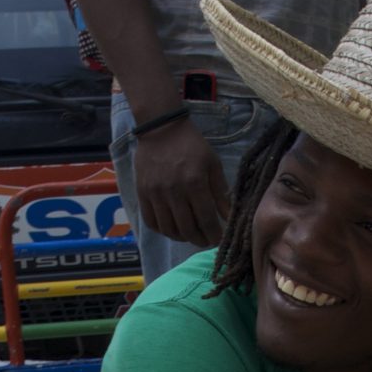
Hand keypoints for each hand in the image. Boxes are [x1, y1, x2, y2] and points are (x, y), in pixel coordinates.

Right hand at [133, 114, 231, 248]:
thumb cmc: (192, 146)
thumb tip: (229, 217)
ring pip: (169, 229)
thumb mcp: (213, 164)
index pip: (206, 219)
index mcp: (194, 182)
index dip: (214, 234)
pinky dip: (163, 231)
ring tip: (191, 236)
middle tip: (206, 241)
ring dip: (182, 238)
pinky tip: (172, 228)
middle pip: (187, 228)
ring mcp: (155, 194)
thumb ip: (221, 192)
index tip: (219, 239)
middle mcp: (173, 191)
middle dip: (200, 240)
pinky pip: (151, 222)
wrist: (161, 129)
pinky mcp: (142, 194)